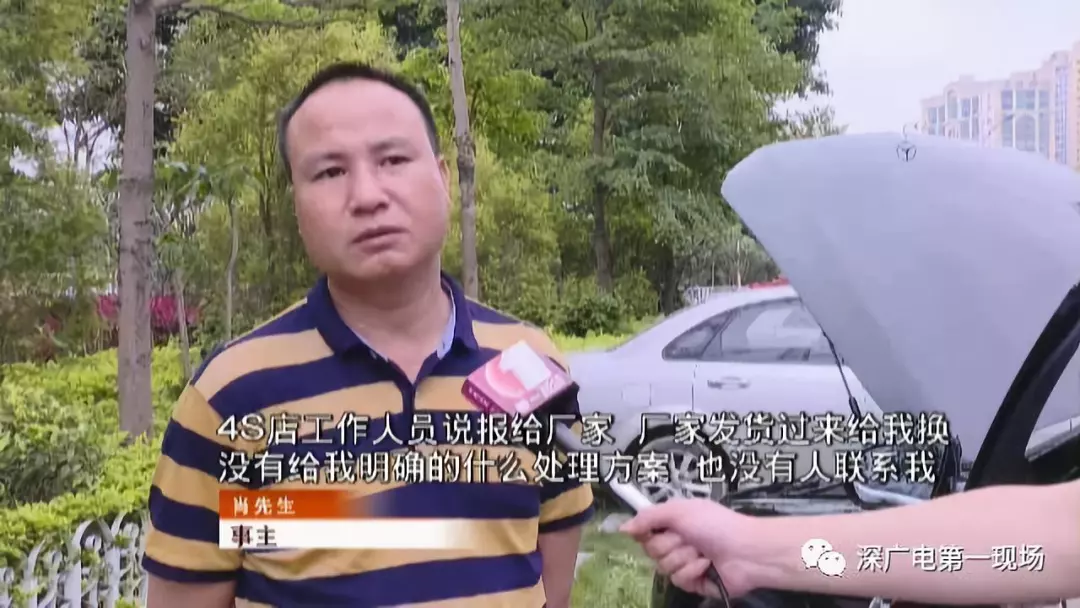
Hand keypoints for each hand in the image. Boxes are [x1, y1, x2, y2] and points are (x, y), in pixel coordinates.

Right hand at [621, 499, 765, 598]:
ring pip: (663, 566)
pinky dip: (693, 570)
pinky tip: (707, 565)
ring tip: (701, 552)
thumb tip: (622, 528)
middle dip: (669, 544)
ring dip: (683, 557)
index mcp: (673, 522)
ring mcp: (684, 563)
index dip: (644, 532)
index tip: (646, 531)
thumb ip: (648, 517)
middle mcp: (676, 541)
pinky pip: (679, 580)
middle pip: (651, 549)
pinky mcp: (693, 582)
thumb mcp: (680, 510)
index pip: (644, 530)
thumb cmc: (715, 524)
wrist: (746, 550)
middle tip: (687, 538)